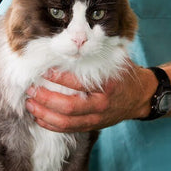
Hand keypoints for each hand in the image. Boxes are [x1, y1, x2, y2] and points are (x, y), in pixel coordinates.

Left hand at [25, 63, 155, 132]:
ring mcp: (96, 119)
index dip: (58, 78)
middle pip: (68, 107)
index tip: (44, 71)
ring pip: (66, 122)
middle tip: (32, 88)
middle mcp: (101, 106)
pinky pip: (68, 129)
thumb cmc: (124, 75)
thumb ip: (96, 52)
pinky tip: (39, 117)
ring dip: (44, 114)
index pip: (78, 84)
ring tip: (30, 103)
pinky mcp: (92, 126)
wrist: (140, 97)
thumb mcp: (116, 60)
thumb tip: (72, 41)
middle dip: (46, 98)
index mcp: (107, 87)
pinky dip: (51, 125)